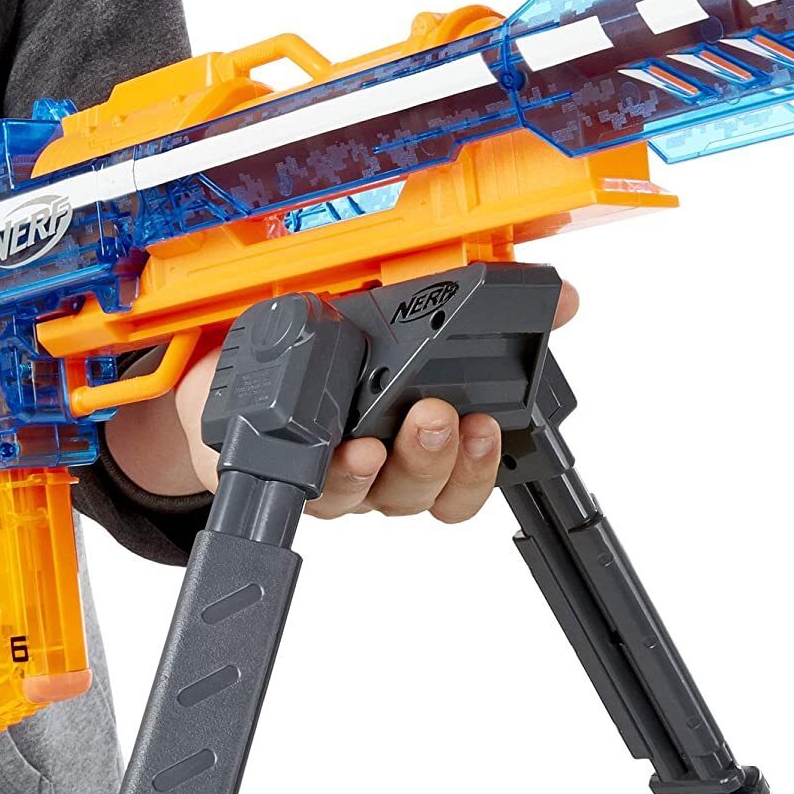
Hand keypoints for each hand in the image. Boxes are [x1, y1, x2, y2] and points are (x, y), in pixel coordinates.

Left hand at [172, 282, 578, 523]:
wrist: (231, 369)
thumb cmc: (323, 347)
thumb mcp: (400, 311)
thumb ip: (481, 303)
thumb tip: (562, 297)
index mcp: (421, 436)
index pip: (472, 473)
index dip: (489, 460)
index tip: (492, 424)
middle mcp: (387, 468)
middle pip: (434, 492)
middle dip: (447, 459)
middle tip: (445, 418)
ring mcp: (341, 477)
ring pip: (385, 496)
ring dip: (402, 465)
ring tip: (401, 428)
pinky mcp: (293, 473)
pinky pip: (323, 491)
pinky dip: (340, 473)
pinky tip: (345, 449)